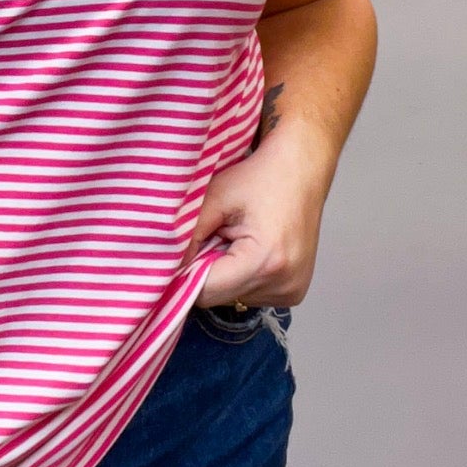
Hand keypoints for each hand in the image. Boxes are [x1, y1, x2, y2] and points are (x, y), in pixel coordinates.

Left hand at [181, 124, 334, 308]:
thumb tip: (164, 266)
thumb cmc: (261, 176)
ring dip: (226, 274)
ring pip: (234, 298)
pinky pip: (252, 294)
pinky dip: (243, 275)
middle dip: (207, 270)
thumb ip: (187, 234)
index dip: (186, 273)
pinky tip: (251, 248)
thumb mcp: (215, 197)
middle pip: (219, 297)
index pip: (206, 292)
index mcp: (265, 261)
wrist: (302, 168)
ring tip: (236, 238)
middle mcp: (284, 284)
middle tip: (214, 236)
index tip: (180, 252)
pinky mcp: (295, 291)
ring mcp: (293, 291)